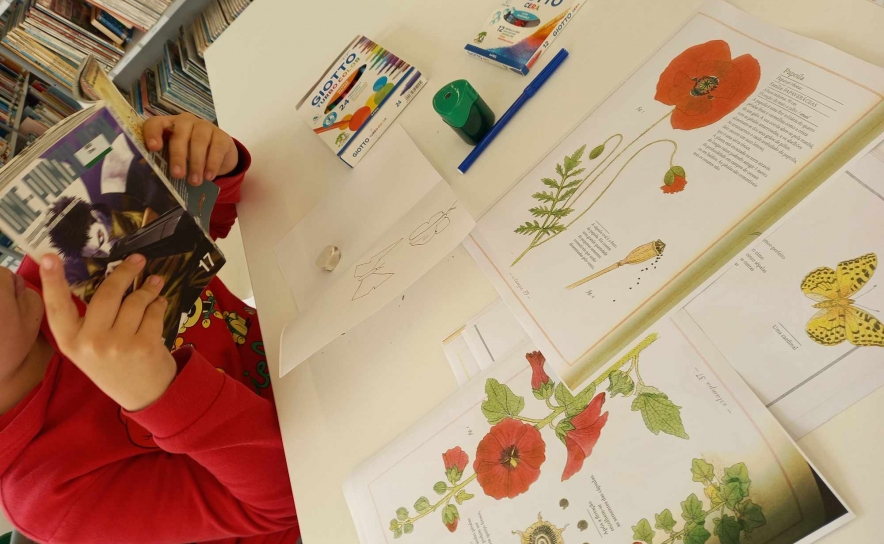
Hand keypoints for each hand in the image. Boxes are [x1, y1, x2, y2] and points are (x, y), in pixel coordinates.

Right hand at [40, 253, 175, 411]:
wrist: (144, 395)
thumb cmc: (114, 365)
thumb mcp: (90, 348)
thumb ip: (90, 319)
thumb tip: (108, 276)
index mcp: (71, 342)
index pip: (57, 307)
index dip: (52, 281)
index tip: (49, 257)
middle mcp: (91, 343)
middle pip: (107, 294)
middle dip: (125, 272)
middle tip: (137, 259)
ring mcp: (118, 345)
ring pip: (135, 301)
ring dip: (148, 289)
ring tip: (154, 283)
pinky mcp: (144, 346)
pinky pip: (154, 311)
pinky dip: (158, 303)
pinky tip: (159, 303)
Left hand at [144, 113, 238, 185]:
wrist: (220, 155)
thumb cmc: (191, 156)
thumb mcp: (177, 157)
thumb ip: (166, 160)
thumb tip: (156, 177)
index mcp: (169, 125)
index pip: (156, 123)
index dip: (153, 134)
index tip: (153, 148)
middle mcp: (186, 122)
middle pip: (180, 135)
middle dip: (178, 156)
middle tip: (178, 175)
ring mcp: (205, 126)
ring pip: (199, 141)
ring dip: (196, 163)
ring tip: (194, 181)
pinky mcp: (221, 135)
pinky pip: (216, 148)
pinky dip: (212, 164)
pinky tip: (209, 176)